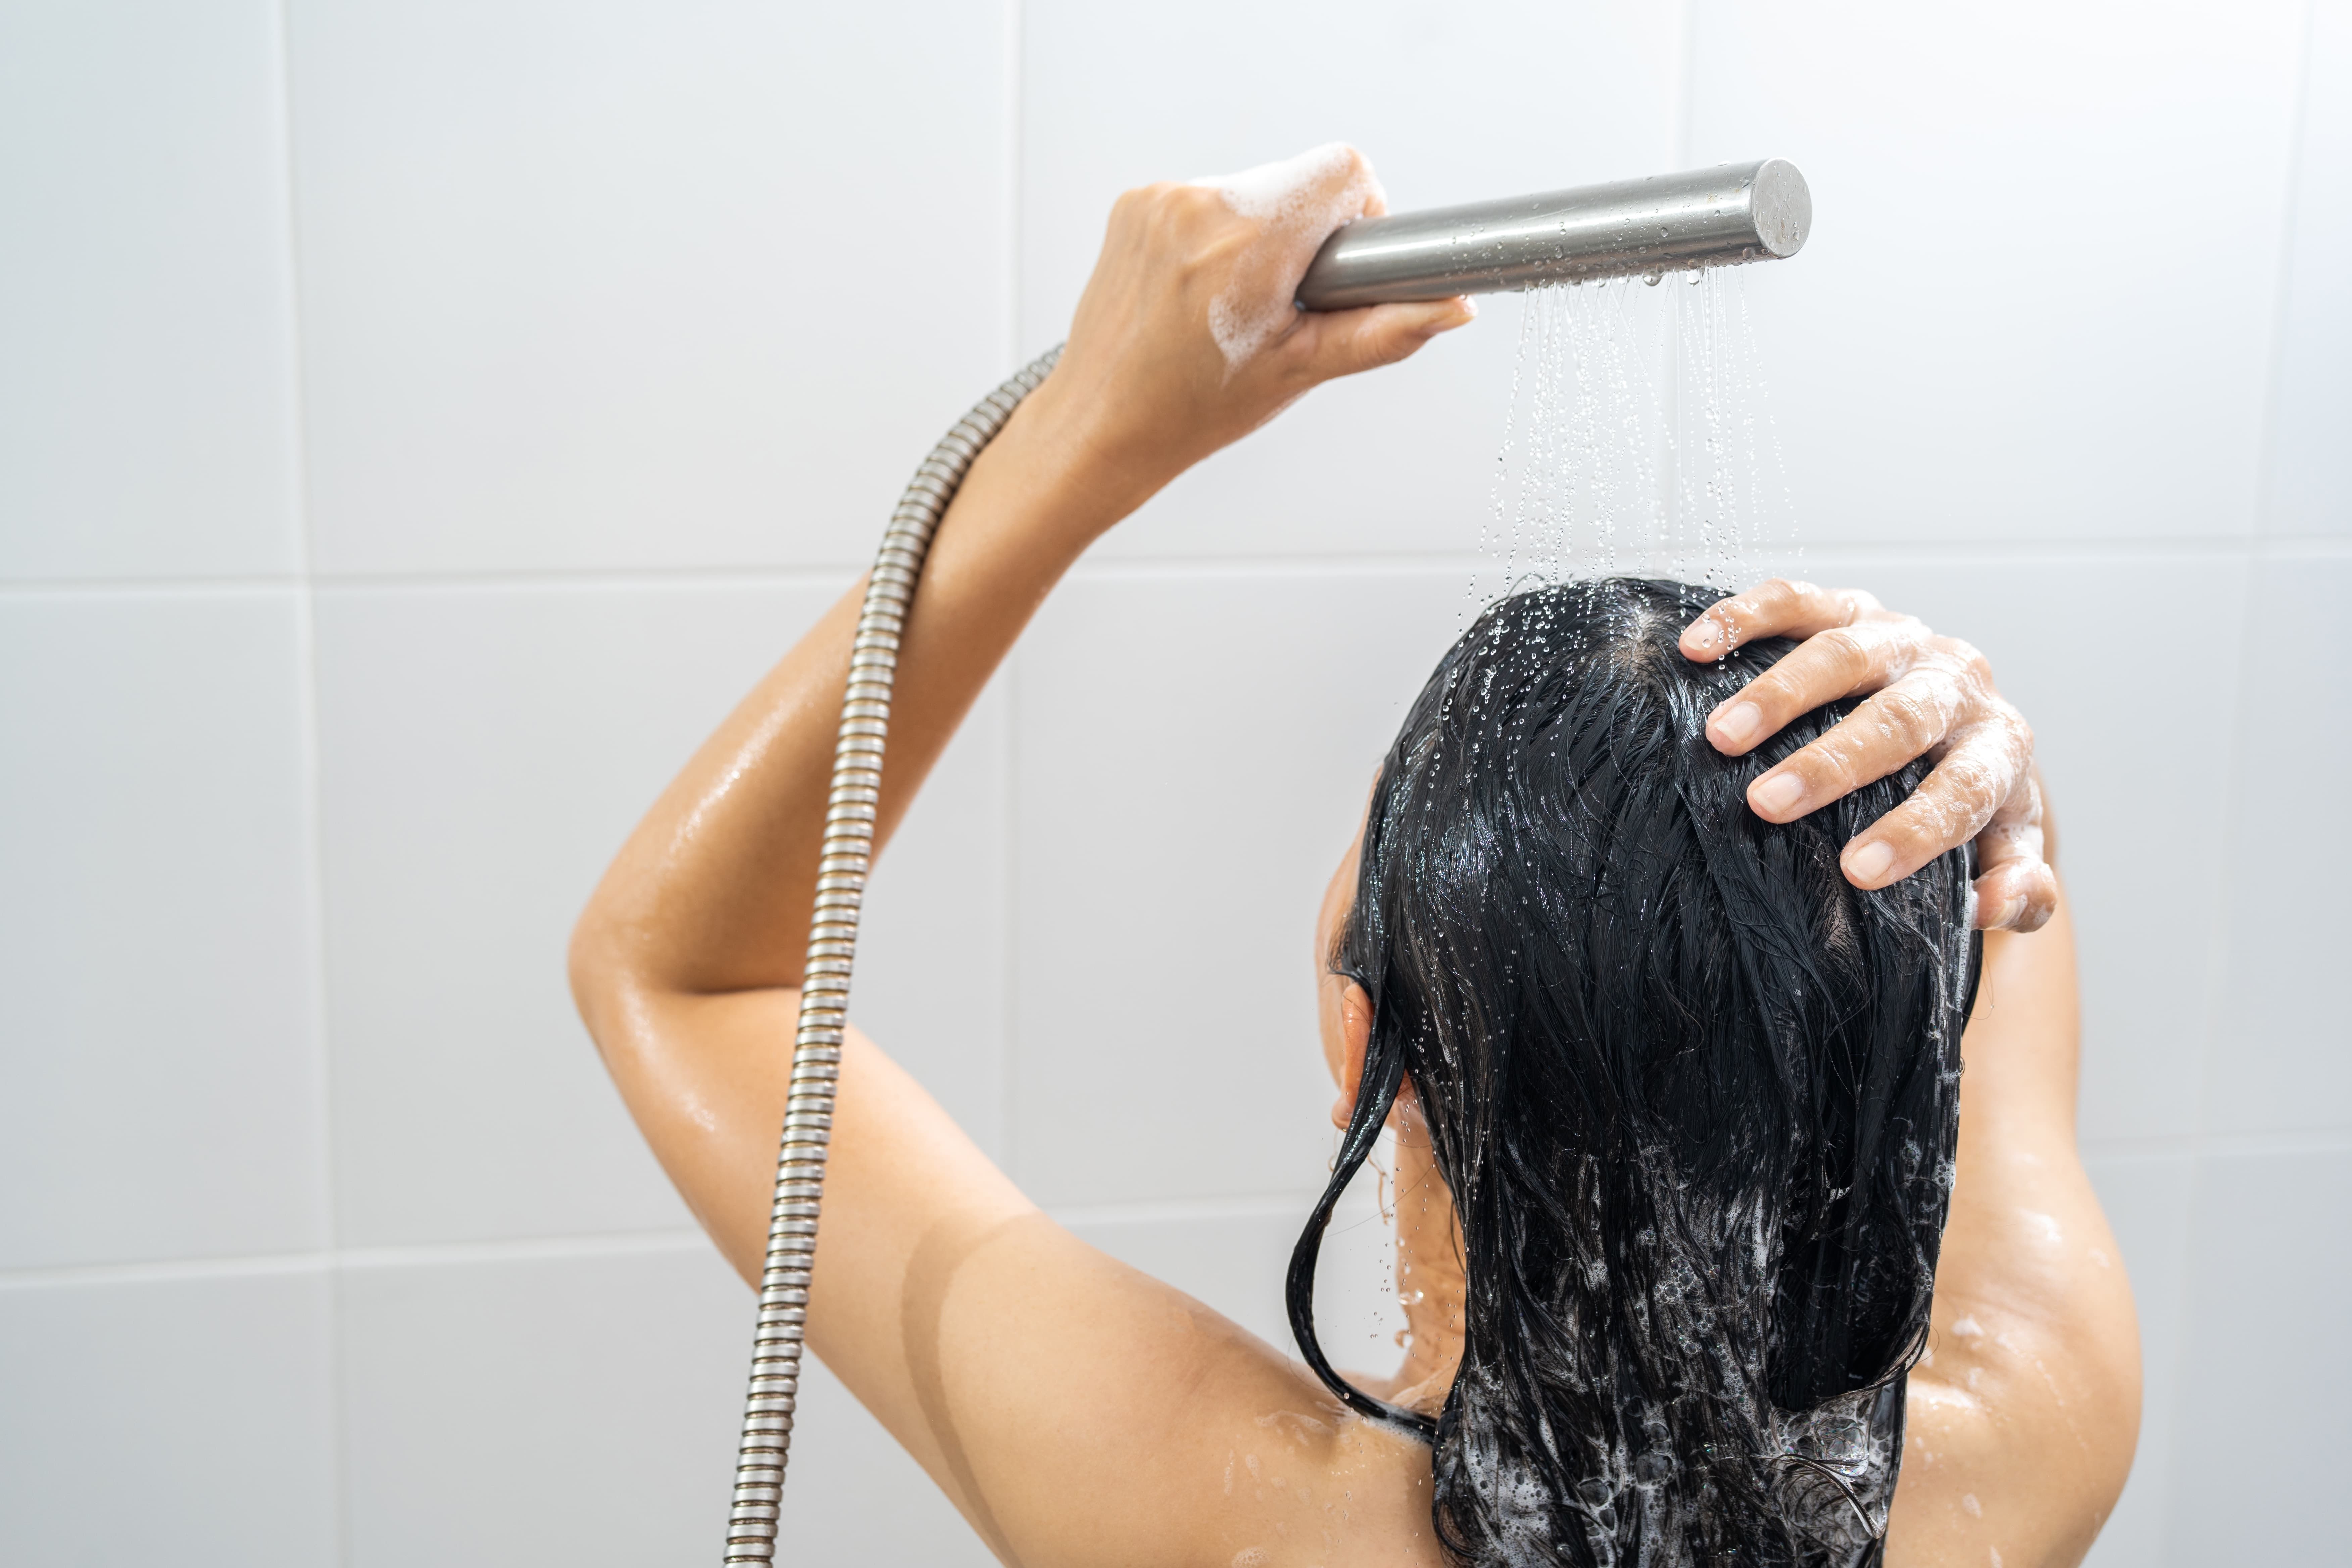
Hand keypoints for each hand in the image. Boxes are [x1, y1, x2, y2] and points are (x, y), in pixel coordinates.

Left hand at [1017, 144, 1474, 522]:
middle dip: (1306, 235)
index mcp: (1246, 243)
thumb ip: (1385, 332)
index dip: (1359, 213)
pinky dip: (1214, 238)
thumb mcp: (1301, 371)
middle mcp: (1198, 206)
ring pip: (1252, 190)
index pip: (1343, 168)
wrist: (1100, 425)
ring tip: (1234, 306)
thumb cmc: (1192, 409)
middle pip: (1298, 180)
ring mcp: (1159, 200)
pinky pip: (1203, 199)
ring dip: (1259, 237)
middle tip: (1283, 303)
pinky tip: (1199, 293)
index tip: (1341, 264)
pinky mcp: (1135, 202)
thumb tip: (1454, 306)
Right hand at [1678, 579, 2055, 931]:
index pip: (1963, 788)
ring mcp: (1900, 638)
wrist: (1963, 712)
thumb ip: (2017, 885)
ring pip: (1842, 653)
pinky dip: (1745, 616)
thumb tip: (1994, 907)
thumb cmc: (1968, 791)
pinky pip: (1797, 600)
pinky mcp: (1851, 607)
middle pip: (1899, 718)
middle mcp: (1955, 682)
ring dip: (1778, 695)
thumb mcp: (2002, 842)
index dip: (1914, 829)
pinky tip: (1697, 647)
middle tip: (1766, 803)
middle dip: (1830, 762)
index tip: (1856, 870)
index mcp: (1998, 745)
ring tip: (1721, 737)